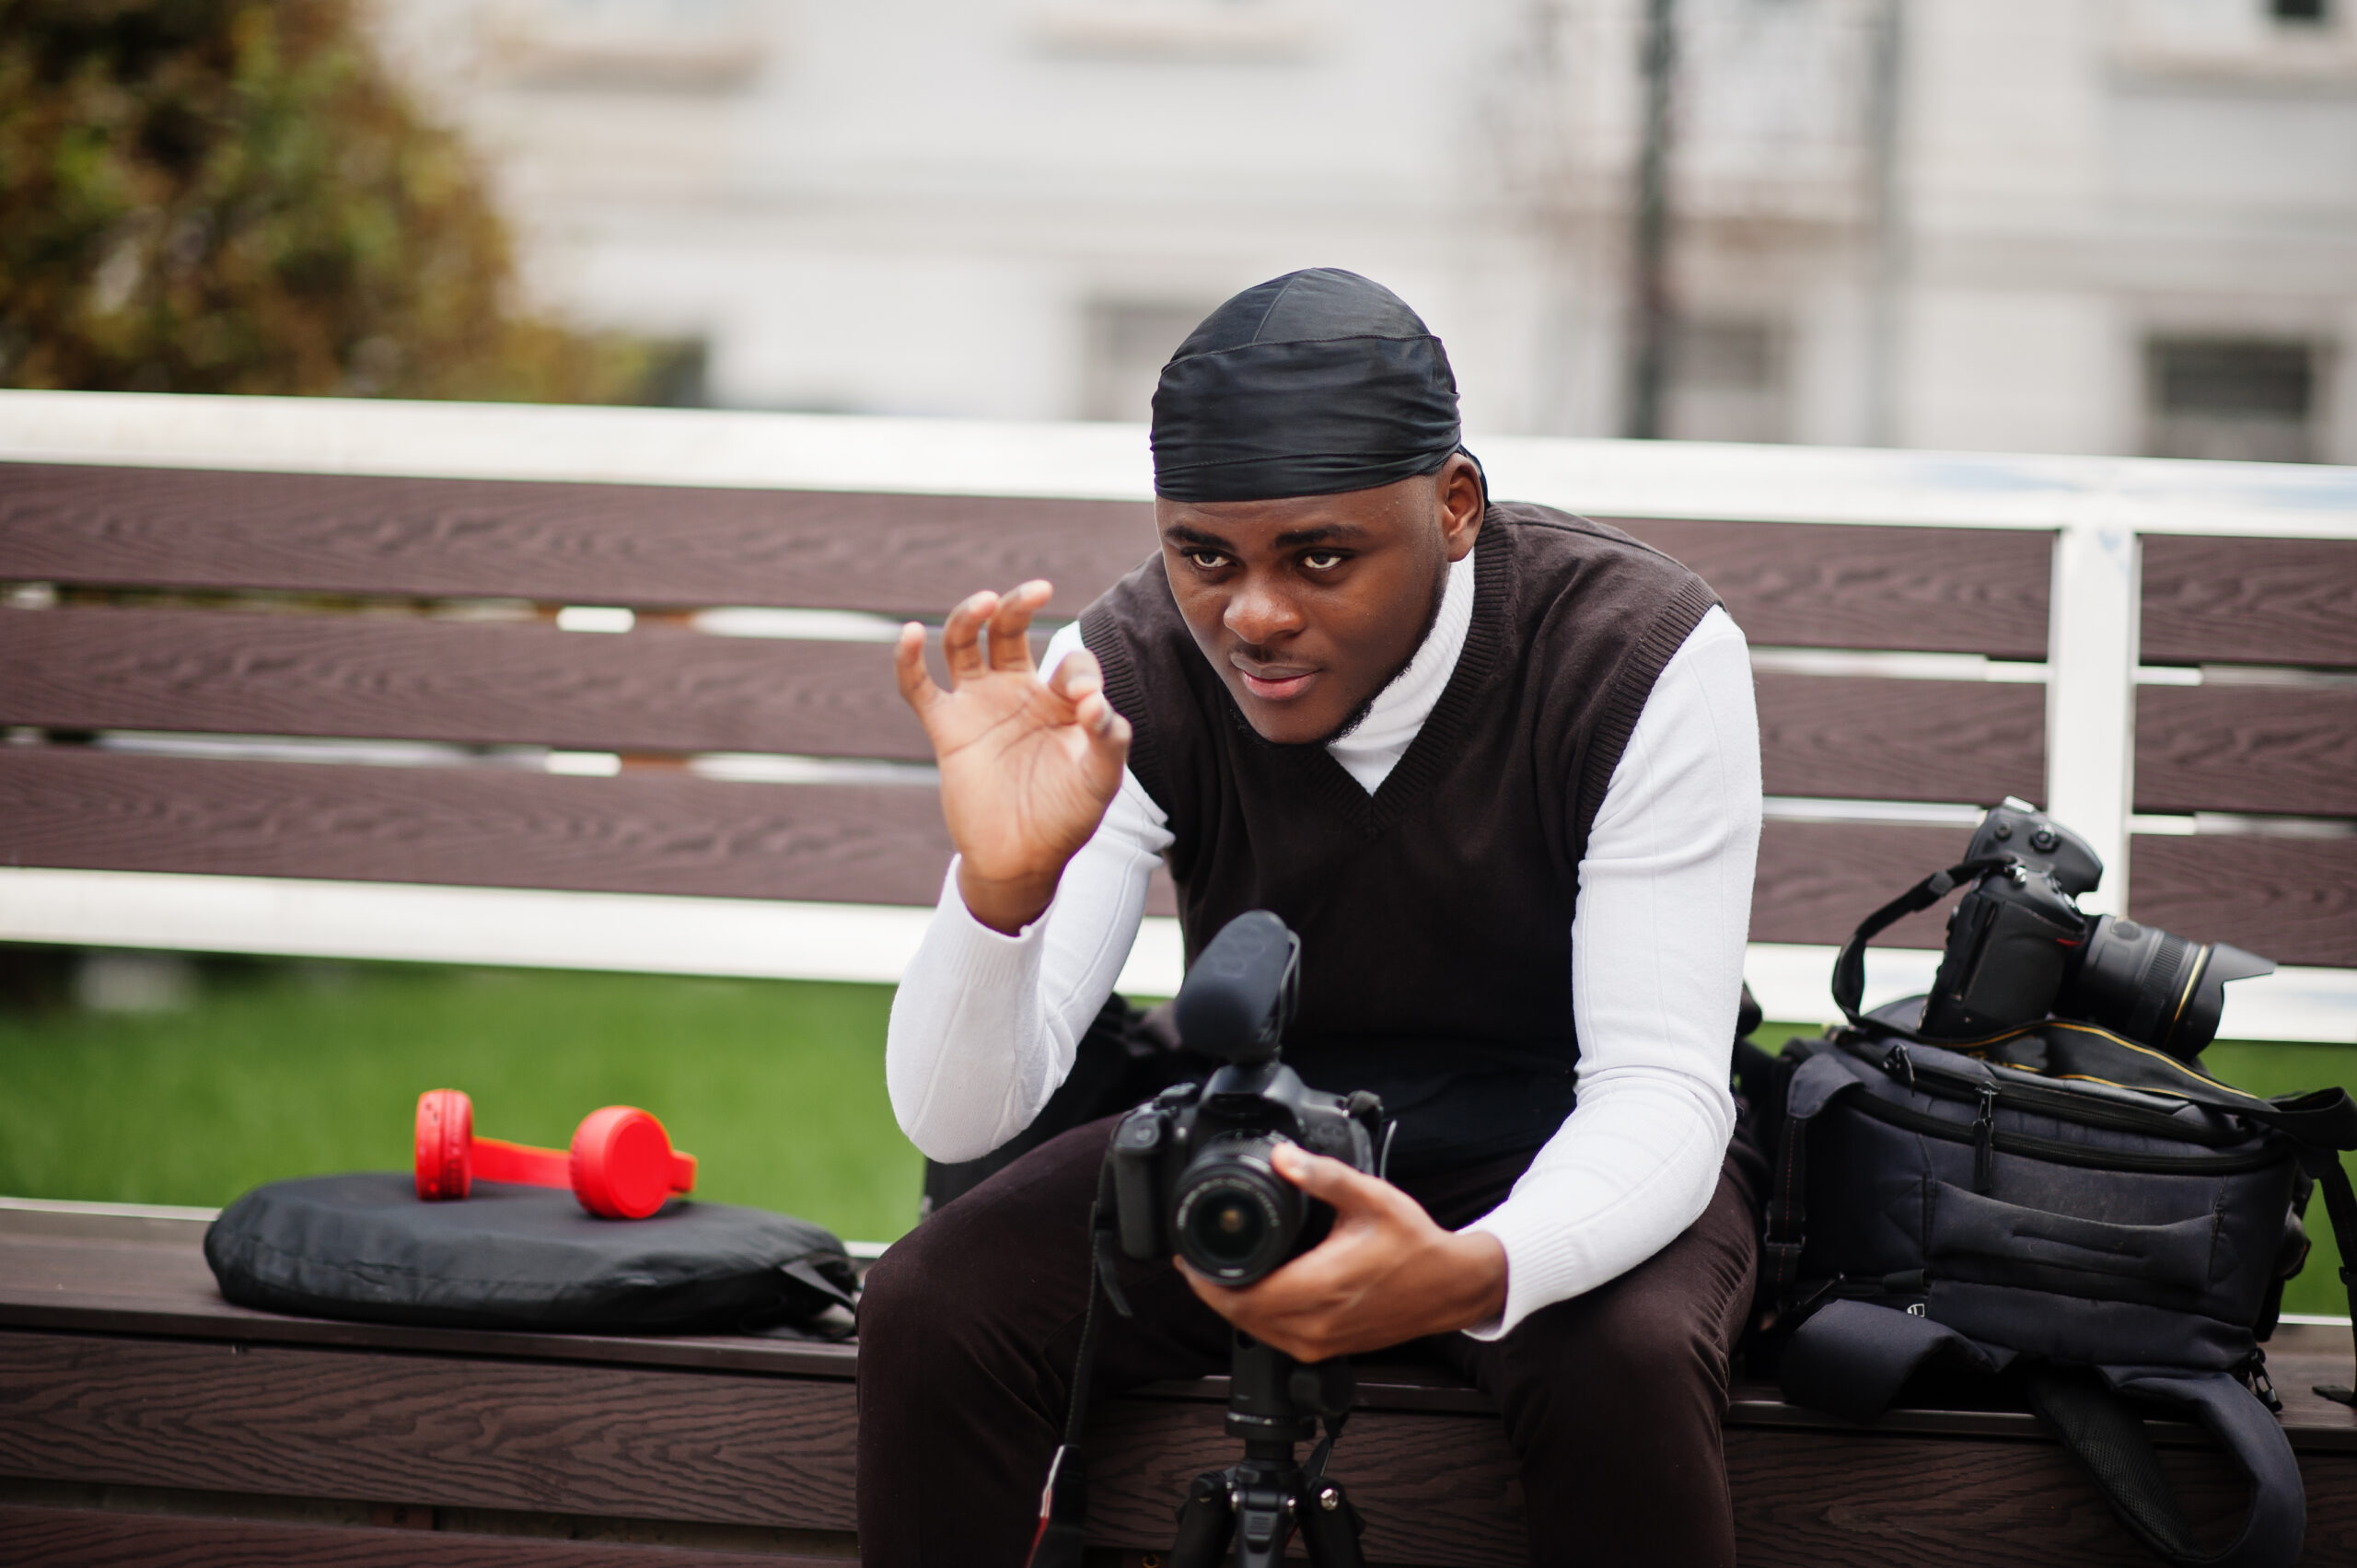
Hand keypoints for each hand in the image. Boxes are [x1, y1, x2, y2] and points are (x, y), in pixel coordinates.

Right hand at [895, 581, 1131, 934]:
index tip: (1085, 701)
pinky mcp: (947, 728)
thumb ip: (1107, 739)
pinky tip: (912, 633)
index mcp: (1059, 700)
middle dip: (1020, 604)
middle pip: (1010, 630)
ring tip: (985, 602)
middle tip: (1039, 590)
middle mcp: (1017, 693)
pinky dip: (909, 659)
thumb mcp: (1100, 778)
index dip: (1079, 672)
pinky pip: (919, 687)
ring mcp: (979, 706)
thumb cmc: (1067, 817)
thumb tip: (1097, 703)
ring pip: (964, 644)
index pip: (1071, 662)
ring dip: (969, 616)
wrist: (1022, 860)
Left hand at [1178, 1144, 1507, 1360]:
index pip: (1243, 1298)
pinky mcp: (1326, 1350)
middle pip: (1240, 1318)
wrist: (1450, 1286)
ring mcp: (1321, 1343)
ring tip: (1219, 1272)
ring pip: (1255, 1332)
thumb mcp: (1370, 1198)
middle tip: (1195, 1260)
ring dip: (1231, 1305)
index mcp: (1322, 1288)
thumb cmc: (1415, 1245)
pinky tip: (1252, 1292)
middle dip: (1212, 1290)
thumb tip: (1282, 1157)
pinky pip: (1274, 1338)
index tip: (1188, 1257)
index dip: (1207, 1281)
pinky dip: (1255, 1317)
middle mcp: (1317, 1324)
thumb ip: (1323, 1176)